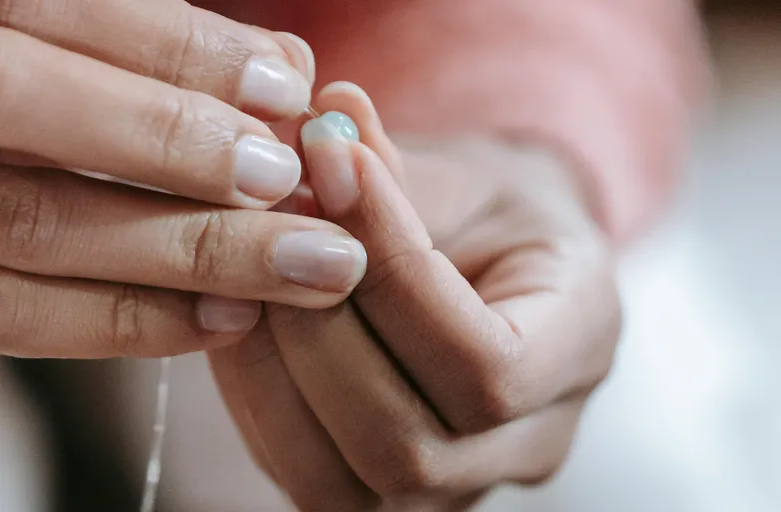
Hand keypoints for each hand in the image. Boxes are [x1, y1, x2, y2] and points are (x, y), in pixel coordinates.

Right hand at [0, 2, 371, 391]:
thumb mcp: (47, 76)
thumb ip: (139, 63)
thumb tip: (281, 69)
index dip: (167, 40)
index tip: (281, 84)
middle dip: (166, 133)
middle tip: (285, 175)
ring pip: (20, 215)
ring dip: (184, 244)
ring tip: (297, 260)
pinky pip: (2, 315)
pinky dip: (127, 320)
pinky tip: (224, 320)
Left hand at [210, 83, 620, 509]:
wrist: (492, 263)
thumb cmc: (485, 211)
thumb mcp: (462, 173)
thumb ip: (395, 162)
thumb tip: (325, 118)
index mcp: (582, 346)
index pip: (488, 366)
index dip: (393, 275)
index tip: (334, 170)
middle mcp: (531, 443)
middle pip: (407, 447)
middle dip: (316, 333)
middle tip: (267, 230)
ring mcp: (457, 486)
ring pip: (342, 482)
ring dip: (271, 372)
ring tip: (242, 274)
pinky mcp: (385, 492)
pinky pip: (302, 473)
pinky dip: (254, 398)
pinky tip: (240, 319)